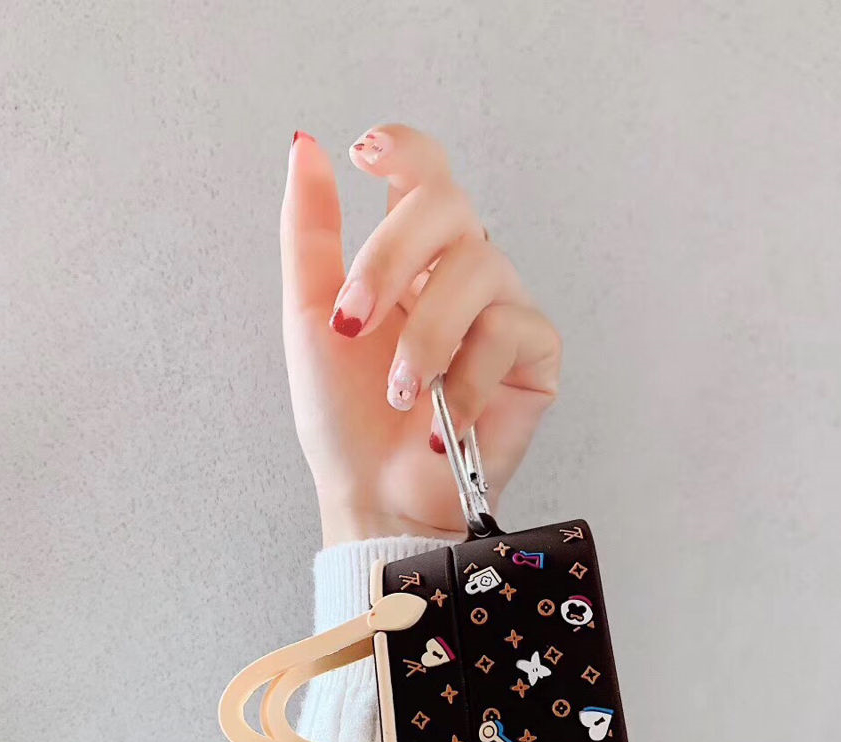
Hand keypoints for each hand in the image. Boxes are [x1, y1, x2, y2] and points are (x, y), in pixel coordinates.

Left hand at [281, 124, 560, 545]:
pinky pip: (509, 331)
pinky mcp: (536, 354)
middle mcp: (461, 274)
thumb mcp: (312, 317)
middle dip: (391, 257)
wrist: (379, 494)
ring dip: (425, 336)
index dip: (405, 149)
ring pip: (478, 270)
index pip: (426, 176)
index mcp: (411, 260)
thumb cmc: (345, 417)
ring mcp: (502, 309)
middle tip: (354, 321)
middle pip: (448, 206)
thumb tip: (305, 148)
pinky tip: (446, 419)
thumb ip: (311, 233)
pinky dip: (466, 378)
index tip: (364, 154)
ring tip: (402, 392)